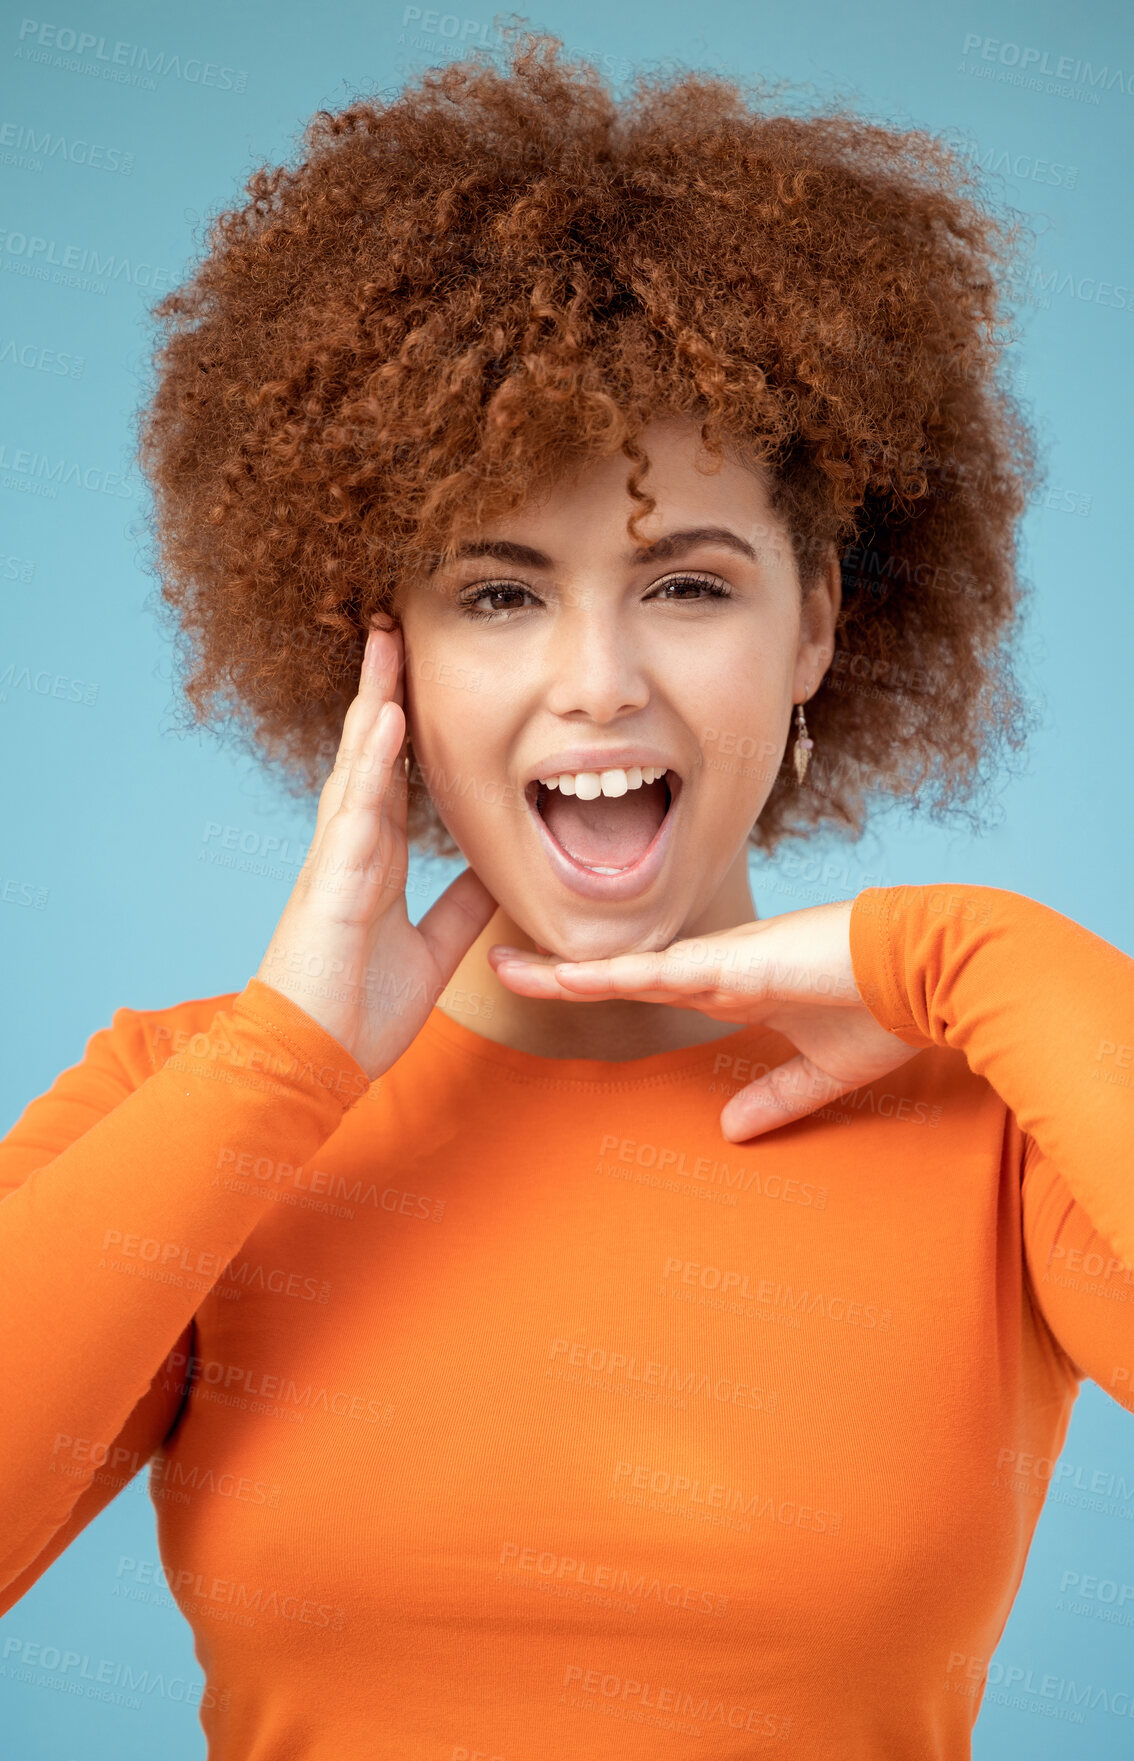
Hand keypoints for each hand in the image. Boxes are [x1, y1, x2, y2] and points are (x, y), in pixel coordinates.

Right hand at [255, 619, 497, 1080]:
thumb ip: (462, 908)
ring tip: (386, 644)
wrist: (315, 1063)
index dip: (406, 729)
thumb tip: (499, 873)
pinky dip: (371, 762)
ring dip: (373, 703)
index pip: (395, 777)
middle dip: (383, 693)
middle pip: (371, 755)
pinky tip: (385, 718)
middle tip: (394, 630)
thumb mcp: (433, 950)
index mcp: (376, 864)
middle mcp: (353, 850)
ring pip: (358, 766)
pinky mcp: (331, 881)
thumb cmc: (359, 1012)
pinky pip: (356, 809)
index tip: (419, 679)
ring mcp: (338, 860)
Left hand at [487, 900, 919, 1140]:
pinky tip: (566, 976)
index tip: (554, 984)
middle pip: (620, 969)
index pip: (648, 984)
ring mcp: (721, 961)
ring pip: (624, 965)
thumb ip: (776, 1099)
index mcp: (735, 984)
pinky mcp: (735, 963)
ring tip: (507, 965)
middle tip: (501, 964)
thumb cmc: (885, 1007)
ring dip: (565, 970)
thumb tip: (732, 1132)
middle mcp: (716, 966)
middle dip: (560, 971)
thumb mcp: (822, 1071)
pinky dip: (609, 974)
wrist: (930, 969)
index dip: (600, 984)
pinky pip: (657, 970)